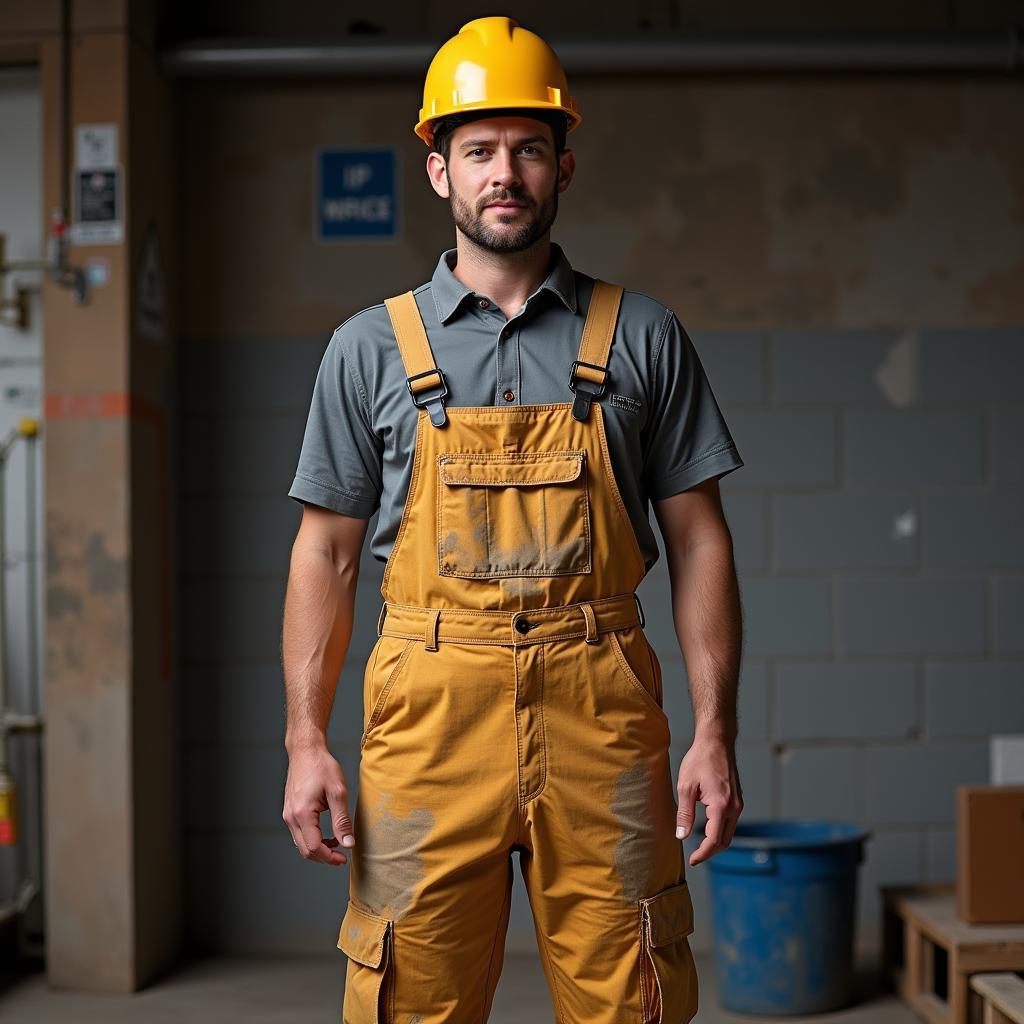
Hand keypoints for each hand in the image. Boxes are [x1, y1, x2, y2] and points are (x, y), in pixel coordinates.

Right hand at [282, 742, 355, 865]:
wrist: (306, 751)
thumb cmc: (322, 766)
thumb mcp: (338, 792)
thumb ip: (342, 820)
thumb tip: (348, 843)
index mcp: (302, 814)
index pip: (313, 848)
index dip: (329, 858)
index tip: (344, 859)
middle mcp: (291, 817)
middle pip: (305, 850)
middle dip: (324, 857)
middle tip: (341, 856)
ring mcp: (288, 814)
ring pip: (301, 844)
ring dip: (318, 849)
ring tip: (336, 843)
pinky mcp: (289, 811)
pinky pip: (299, 834)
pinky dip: (312, 839)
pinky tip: (326, 834)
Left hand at [675, 731, 742, 866]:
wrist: (716, 742)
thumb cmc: (700, 760)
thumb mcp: (686, 787)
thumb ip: (684, 814)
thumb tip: (681, 836)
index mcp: (722, 805)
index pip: (714, 840)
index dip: (703, 854)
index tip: (692, 860)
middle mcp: (734, 807)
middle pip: (725, 841)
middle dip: (710, 853)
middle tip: (695, 857)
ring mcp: (738, 804)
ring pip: (729, 833)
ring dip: (716, 843)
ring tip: (699, 847)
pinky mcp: (737, 800)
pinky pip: (730, 823)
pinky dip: (720, 832)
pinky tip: (707, 831)